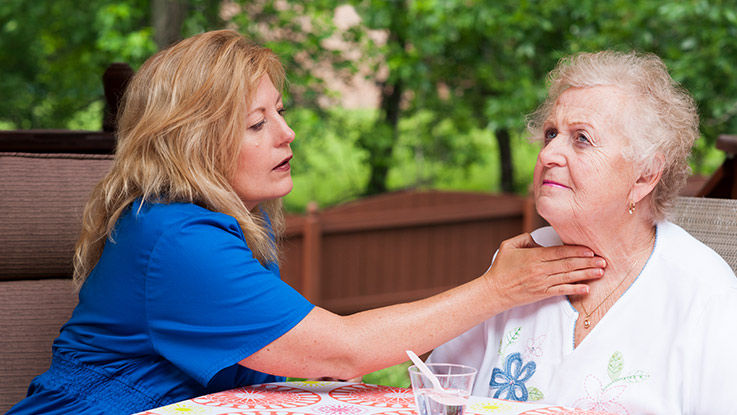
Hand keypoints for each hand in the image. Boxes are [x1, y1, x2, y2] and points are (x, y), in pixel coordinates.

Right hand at [484, 232, 604, 310]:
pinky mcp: (541, 294)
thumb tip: (539, 240)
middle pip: (567, 264)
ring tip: (600, 272)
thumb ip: (525, 239)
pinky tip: (586, 288)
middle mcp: (539, 270)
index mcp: (533, 257)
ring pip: (567, 277)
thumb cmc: (500, 268)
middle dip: (587, 262)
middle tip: (603, 260)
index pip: (559, 252)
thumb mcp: (508, 246)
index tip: (590, 250)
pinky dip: (574, 290)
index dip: (576, 251)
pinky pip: (561, 291)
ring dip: (585, 274)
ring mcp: (541, 283)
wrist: (494, 291)